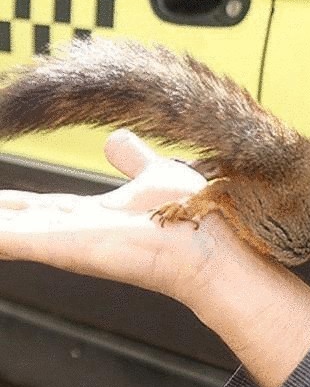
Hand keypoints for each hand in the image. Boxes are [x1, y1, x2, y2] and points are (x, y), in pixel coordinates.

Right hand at [0, 129, 208, 299]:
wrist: (212, 240)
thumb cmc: (195, 215)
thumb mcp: (156, 177)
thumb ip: (134, 160)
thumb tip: (115, 138)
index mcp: (92, 216)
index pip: (37, 209)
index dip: (10, 205)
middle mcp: (74, 232)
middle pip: (15, 223)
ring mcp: (67, 242)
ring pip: (8, 233)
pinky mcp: (67, 247)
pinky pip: (11, 240)